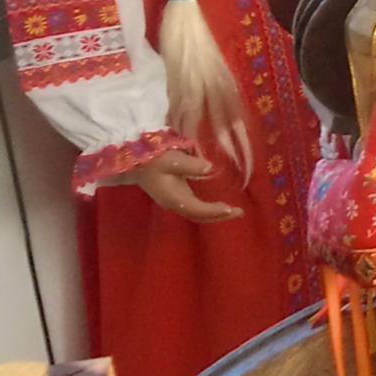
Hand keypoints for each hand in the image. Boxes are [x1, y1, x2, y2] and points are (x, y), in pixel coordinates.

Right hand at [110, 149, 242, 222]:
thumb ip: (190, 165)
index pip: (198, 210)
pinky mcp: (175, 197)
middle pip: (200, 216)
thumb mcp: (172, 159)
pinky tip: (219, 205)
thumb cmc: (154, 159)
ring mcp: (174, 202)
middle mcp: (175, 204)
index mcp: (174, 198)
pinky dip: (208, 210)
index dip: (214, 211)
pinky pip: (194, 209)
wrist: (135, 162)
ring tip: (234, 211)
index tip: (231, 209)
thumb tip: (209, 168)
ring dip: (215, 214)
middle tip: (240, 212)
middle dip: (219, 216)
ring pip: (197, 214)